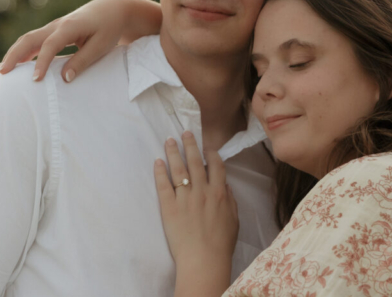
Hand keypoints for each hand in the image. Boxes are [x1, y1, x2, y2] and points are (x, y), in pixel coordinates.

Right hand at [0, 0, 160, 81]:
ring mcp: (53, 27)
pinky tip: (15, 65)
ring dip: (14, 54)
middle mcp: (57, 25)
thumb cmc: (109, 28)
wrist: (111, 9)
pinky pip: (34, 41)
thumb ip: (83, 61)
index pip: (50, 45)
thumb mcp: (101, 46)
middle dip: (14, 56)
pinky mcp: (54, 31)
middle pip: (29, 39)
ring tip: (1, 72)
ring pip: (28, 39)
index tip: (35, 80)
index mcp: (70, 27)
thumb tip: (65, 78)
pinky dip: (22, 52)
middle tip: (1, 74)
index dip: (41, 63)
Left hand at [154, 131, 237, 294]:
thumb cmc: (221, 244)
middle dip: (190, 144)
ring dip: (174, 152)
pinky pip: (163, 185)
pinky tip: (157, 161)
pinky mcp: (169, 207)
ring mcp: (185, 197)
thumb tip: (226, 187)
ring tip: (169, 140)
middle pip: (196, 161)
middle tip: (185, 132)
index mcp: (220, 193)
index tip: (207, 146)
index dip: (211, 154)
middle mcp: (202, 190)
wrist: (204, 260)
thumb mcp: (234, 220)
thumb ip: (231, 201)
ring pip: (178, 169)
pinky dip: (160, 172)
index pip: (216, 166)